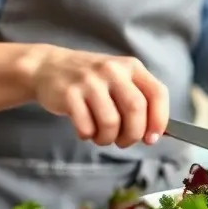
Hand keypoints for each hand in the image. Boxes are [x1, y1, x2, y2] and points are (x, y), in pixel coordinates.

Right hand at [19, 45, 169, 147]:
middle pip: (135, 109)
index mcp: (132, 67)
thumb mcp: (119, 79)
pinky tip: (85, 129)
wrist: (48, 67)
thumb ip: (138, 100)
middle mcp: (113, 70)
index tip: (152, 138)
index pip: (157, 93)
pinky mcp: (69, 94)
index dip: (159, 120)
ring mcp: (90, 81)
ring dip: (108, 138)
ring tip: (101, 136)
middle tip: (123, 141)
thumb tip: (155, 133)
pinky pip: (86, 127)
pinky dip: (88, 136)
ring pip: (111, 122)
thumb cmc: (91, 80)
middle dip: (133, 134)